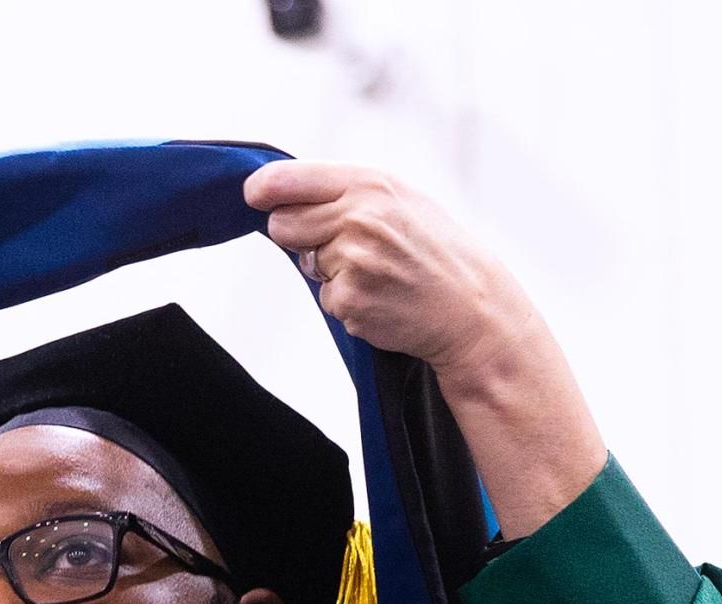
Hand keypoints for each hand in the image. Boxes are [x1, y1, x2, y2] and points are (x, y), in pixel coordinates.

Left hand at [244, 161, 534, 392]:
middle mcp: (359, 217)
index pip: (292, 180)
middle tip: (340, 244)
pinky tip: (381, 296)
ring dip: (332, 272)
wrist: (469, 306)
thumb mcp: (400, 200)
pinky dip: (347, 302)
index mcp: (371, 183)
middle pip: (284, 224)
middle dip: (299, 235)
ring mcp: (353, 260)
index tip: (252, 194)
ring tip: (378, 272)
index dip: (264, 189)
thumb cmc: (433, 250)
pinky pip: (326, 299)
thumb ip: (347, 192)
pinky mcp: (350, 299)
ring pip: (308, 264)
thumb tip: (285, 195)